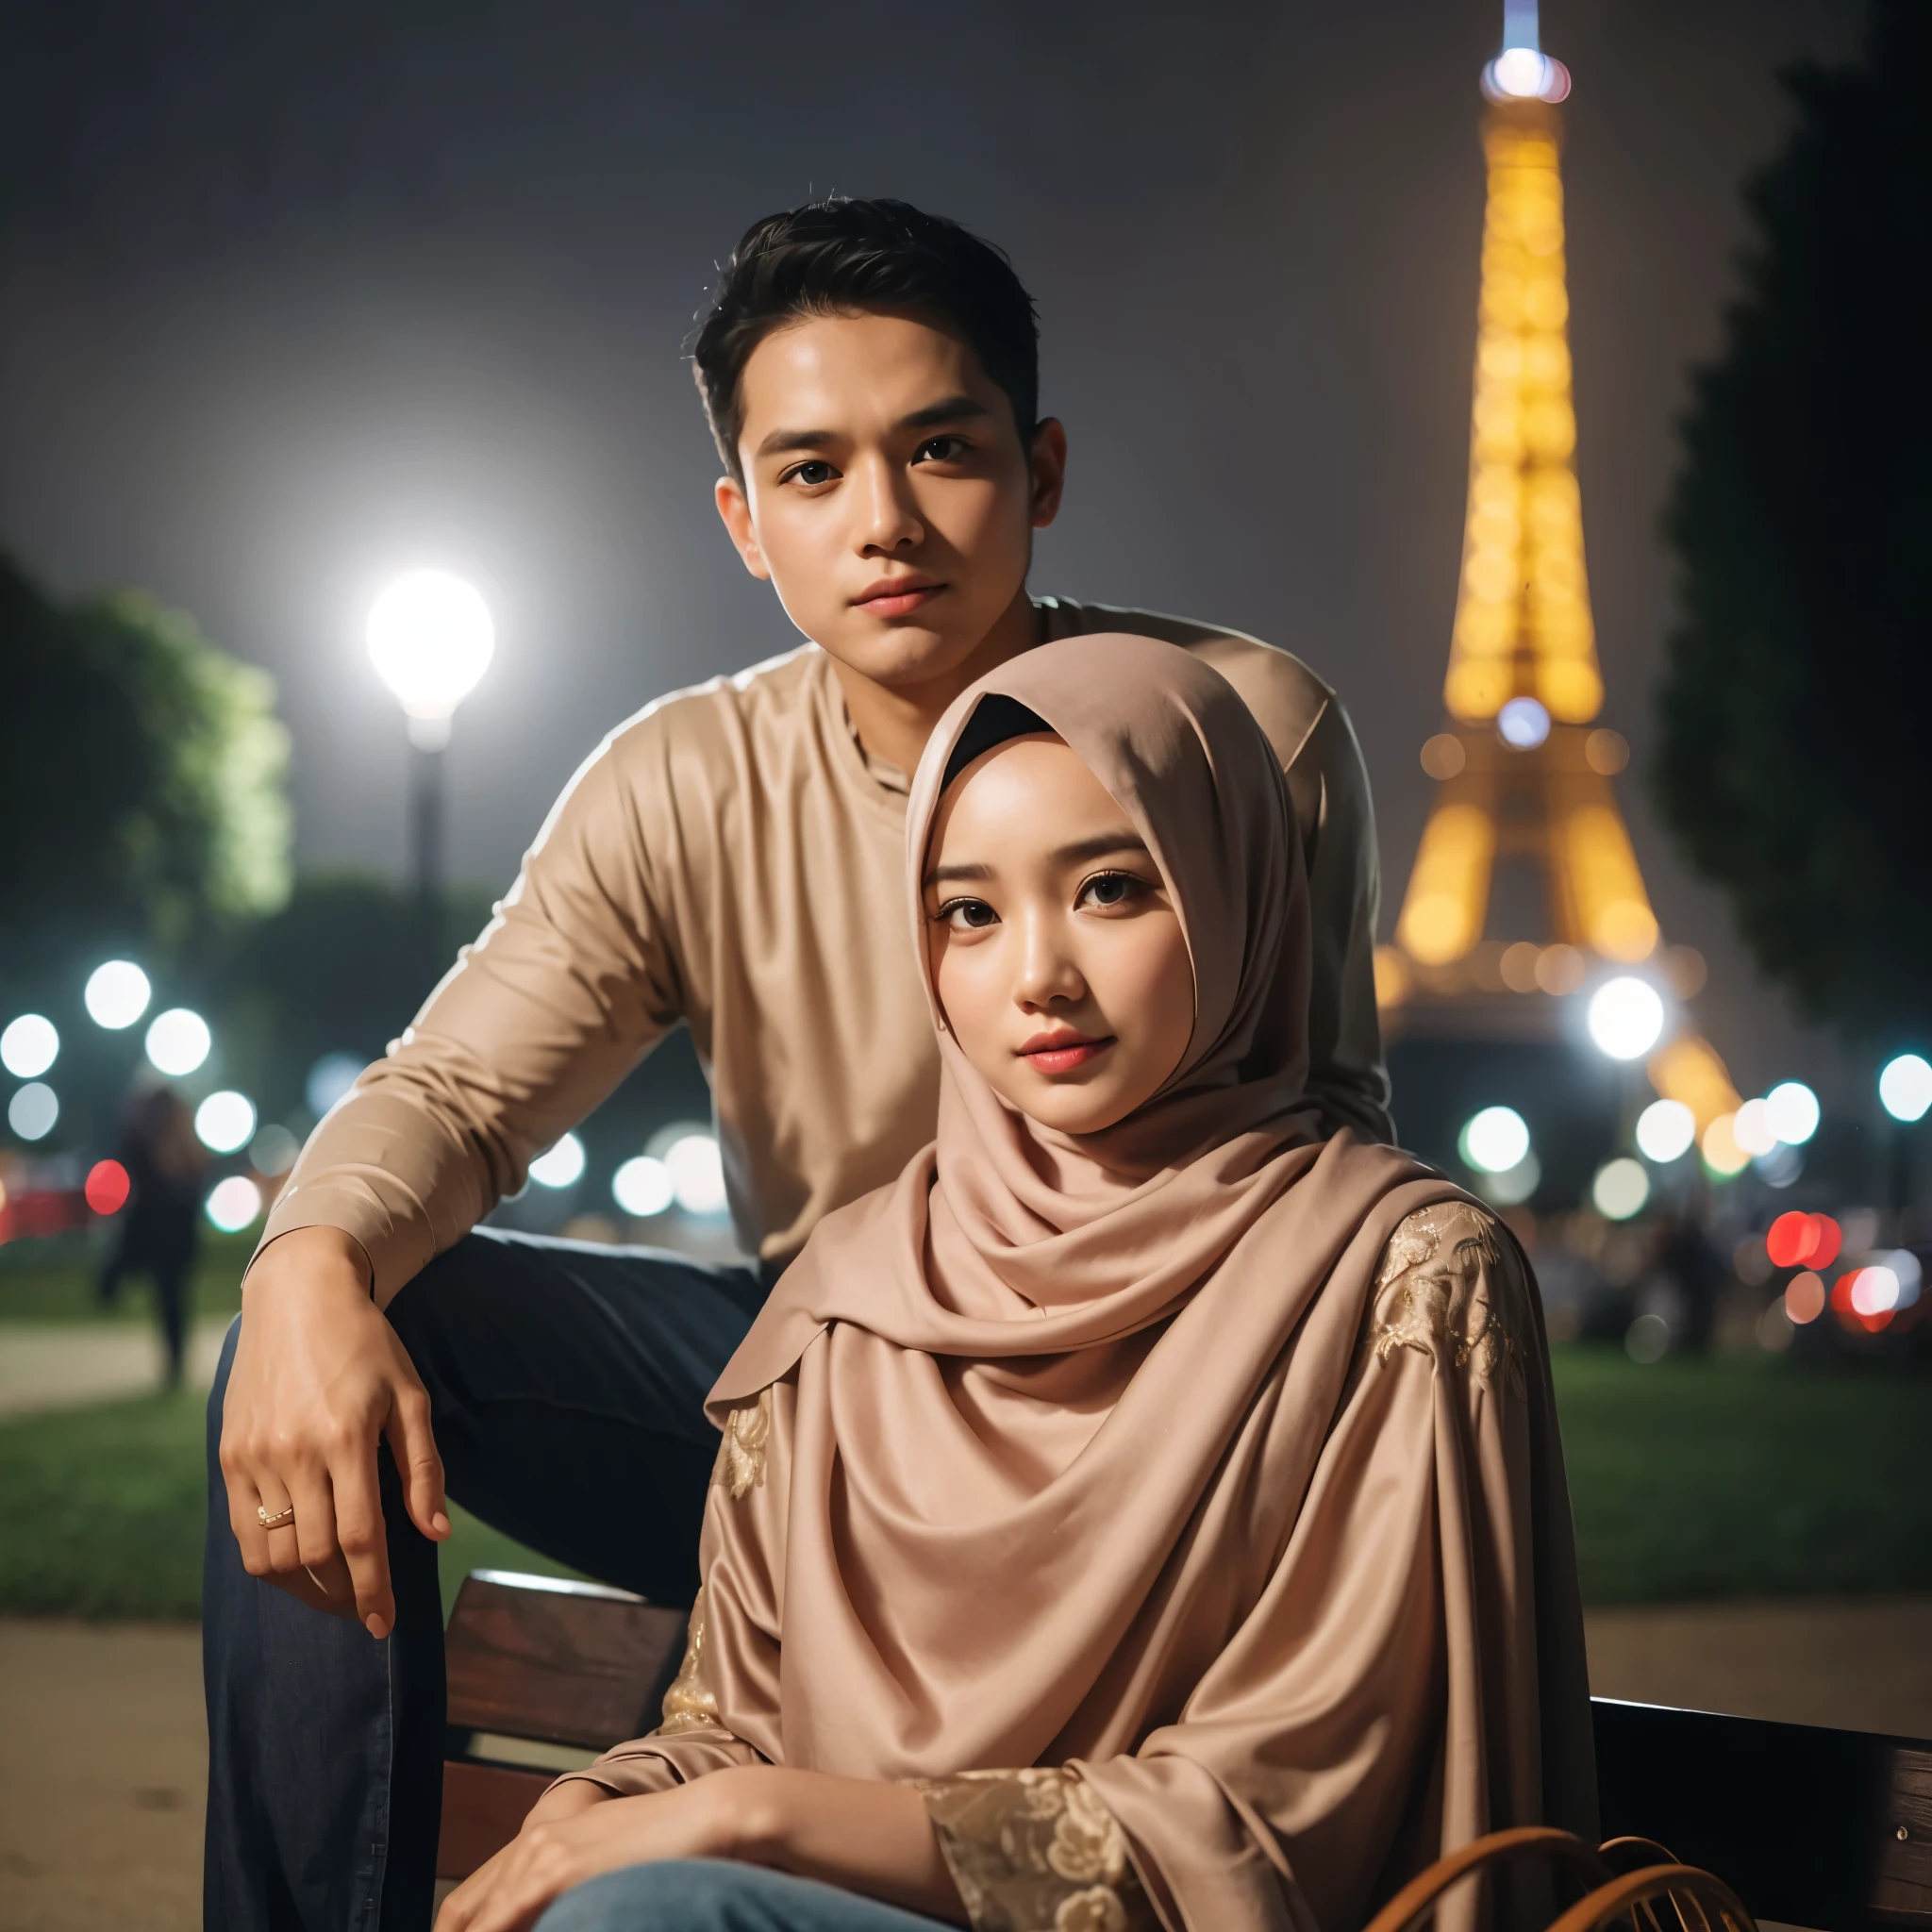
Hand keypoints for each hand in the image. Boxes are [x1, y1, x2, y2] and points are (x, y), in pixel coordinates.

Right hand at [218, 1226, 448, 1634]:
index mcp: (347, 1438)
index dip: (373, 1590)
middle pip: (316, 1555)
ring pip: (274, 1554)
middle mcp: (295, 1453)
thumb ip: (423, 1468)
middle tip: (364, 1608)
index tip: (386, 1624)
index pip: (360, 1539)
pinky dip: (269, 1562)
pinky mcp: (228, 1455)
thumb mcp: (410, 1397)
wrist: (297, 1298)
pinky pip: (242, 1532)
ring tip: (333, 1592)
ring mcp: (254, 1457)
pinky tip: (296, 1565)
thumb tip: (434, 1533)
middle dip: (343, 1595)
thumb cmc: (367, 1346)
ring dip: (304, 1587)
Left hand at [434, 1778, 729, 1931]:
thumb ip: (565, 1894)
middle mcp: (531, 1843)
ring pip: (478, 1920)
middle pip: (459, 1912)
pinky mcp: (558, 1869)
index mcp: (538, 1841)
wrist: (705, 1816)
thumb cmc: (666, 1849)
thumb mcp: (602, 1869)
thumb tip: (549, 1918)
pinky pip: (503, 1920)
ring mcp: (542, 1854)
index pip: (467, 1903)